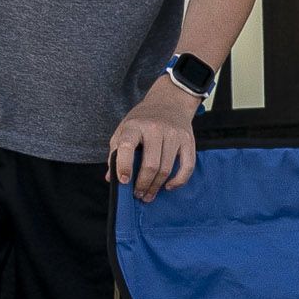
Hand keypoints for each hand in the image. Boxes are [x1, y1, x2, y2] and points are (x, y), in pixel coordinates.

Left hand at [110, 81, 198, 200]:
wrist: (169, 103)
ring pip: (166, 169)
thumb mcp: (124, 130)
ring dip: (156, 186)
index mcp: (134, 126)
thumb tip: (111, 178)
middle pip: (150, 165)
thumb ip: (116, 153)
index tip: (124, 181)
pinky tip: (168, 187)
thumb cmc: (142, 121)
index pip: (127, 146)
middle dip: (143, 185)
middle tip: (138, 195)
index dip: (124, 166)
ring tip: (149, 195)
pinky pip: (187, 166)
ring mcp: (173, 134)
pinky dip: (178, 181)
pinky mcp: (188, 140)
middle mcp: (155, 129)